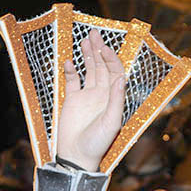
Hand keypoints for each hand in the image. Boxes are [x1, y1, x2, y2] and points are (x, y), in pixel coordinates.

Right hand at [56, 30, 125, 170]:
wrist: (76, 155)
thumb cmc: (97, 143)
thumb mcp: (111, 122)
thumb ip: (116, 100)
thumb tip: (121, 78)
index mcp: (112, 98)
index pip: (115, 72)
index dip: (112, 59)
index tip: (105, 47)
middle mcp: (101, 95)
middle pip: (102, 67)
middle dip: (99, 50)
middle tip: (94, 34)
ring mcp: (86, 96)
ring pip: (88, 71)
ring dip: (88, 56)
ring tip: (85, 40)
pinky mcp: (72, 100)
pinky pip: (72, 81)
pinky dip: (71, 71)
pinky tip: (69, 61)